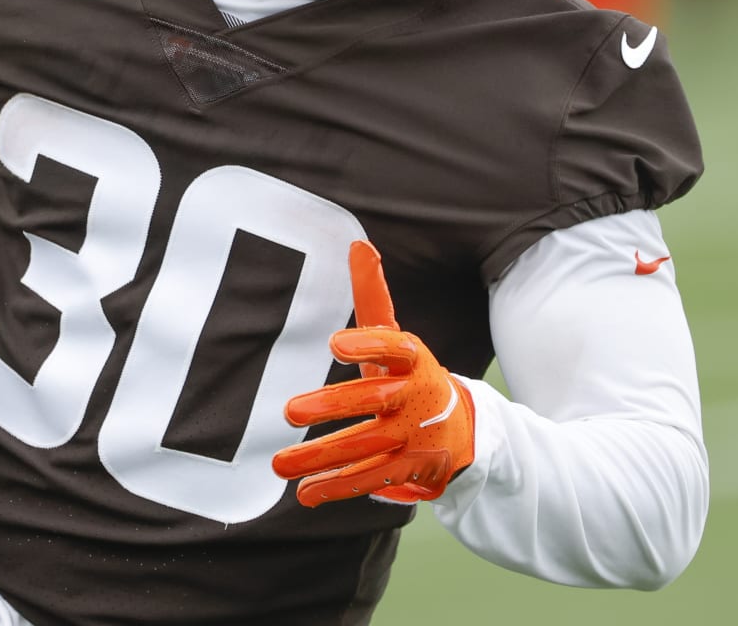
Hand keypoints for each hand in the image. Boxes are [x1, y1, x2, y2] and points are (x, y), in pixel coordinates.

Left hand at [272, 240, 474, 505]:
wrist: (459, 426)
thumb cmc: (411, 374)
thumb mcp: (396, 337)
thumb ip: (373, 297)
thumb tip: (359, 244)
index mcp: (413, 357)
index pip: (394, 346)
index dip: (367, 344)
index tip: (335, 343)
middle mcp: (415, 396)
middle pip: (372, 401)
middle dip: (332, 407)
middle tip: (289, 410)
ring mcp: (413, 436)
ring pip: (364, 447)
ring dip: (319, 458)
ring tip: (278, 464)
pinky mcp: (408, 468)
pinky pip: (370, 478)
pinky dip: (336, 488)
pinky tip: (305, 492)